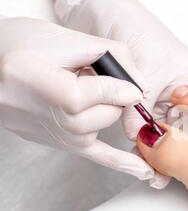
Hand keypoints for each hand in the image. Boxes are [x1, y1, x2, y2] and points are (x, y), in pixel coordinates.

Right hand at [0, 17, 152, 179]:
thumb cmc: (19, 46)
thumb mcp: (64, 38)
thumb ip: (110, 54)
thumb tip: (140, 83)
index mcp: (51, 89)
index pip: (104, 94)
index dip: (119, 85)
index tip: (127, 80)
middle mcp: (53, 119)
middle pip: (107, 113)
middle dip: (112, 94)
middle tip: (88, 74)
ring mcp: (56, 136)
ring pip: (103, 127)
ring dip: (103, 108)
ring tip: (76, 86)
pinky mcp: (59, 142)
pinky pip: (96, 156)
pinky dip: (121, 163)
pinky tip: (144, 171)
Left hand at [55, 0, 187, 186]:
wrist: (103, 11)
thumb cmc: (133, 28)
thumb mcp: (143, 74)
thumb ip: (140, 110)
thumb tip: (138, 140)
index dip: (185, 141)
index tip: (175, 164)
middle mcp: (182, 84)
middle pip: (181, 122)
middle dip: (171, 145)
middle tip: (161, 171)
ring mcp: (164, 87)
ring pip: (163, 121)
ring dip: (154, 138)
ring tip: (152, 163)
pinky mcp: (145, 89)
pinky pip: (147, 115)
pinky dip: (141, 127)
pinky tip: (140, 142)